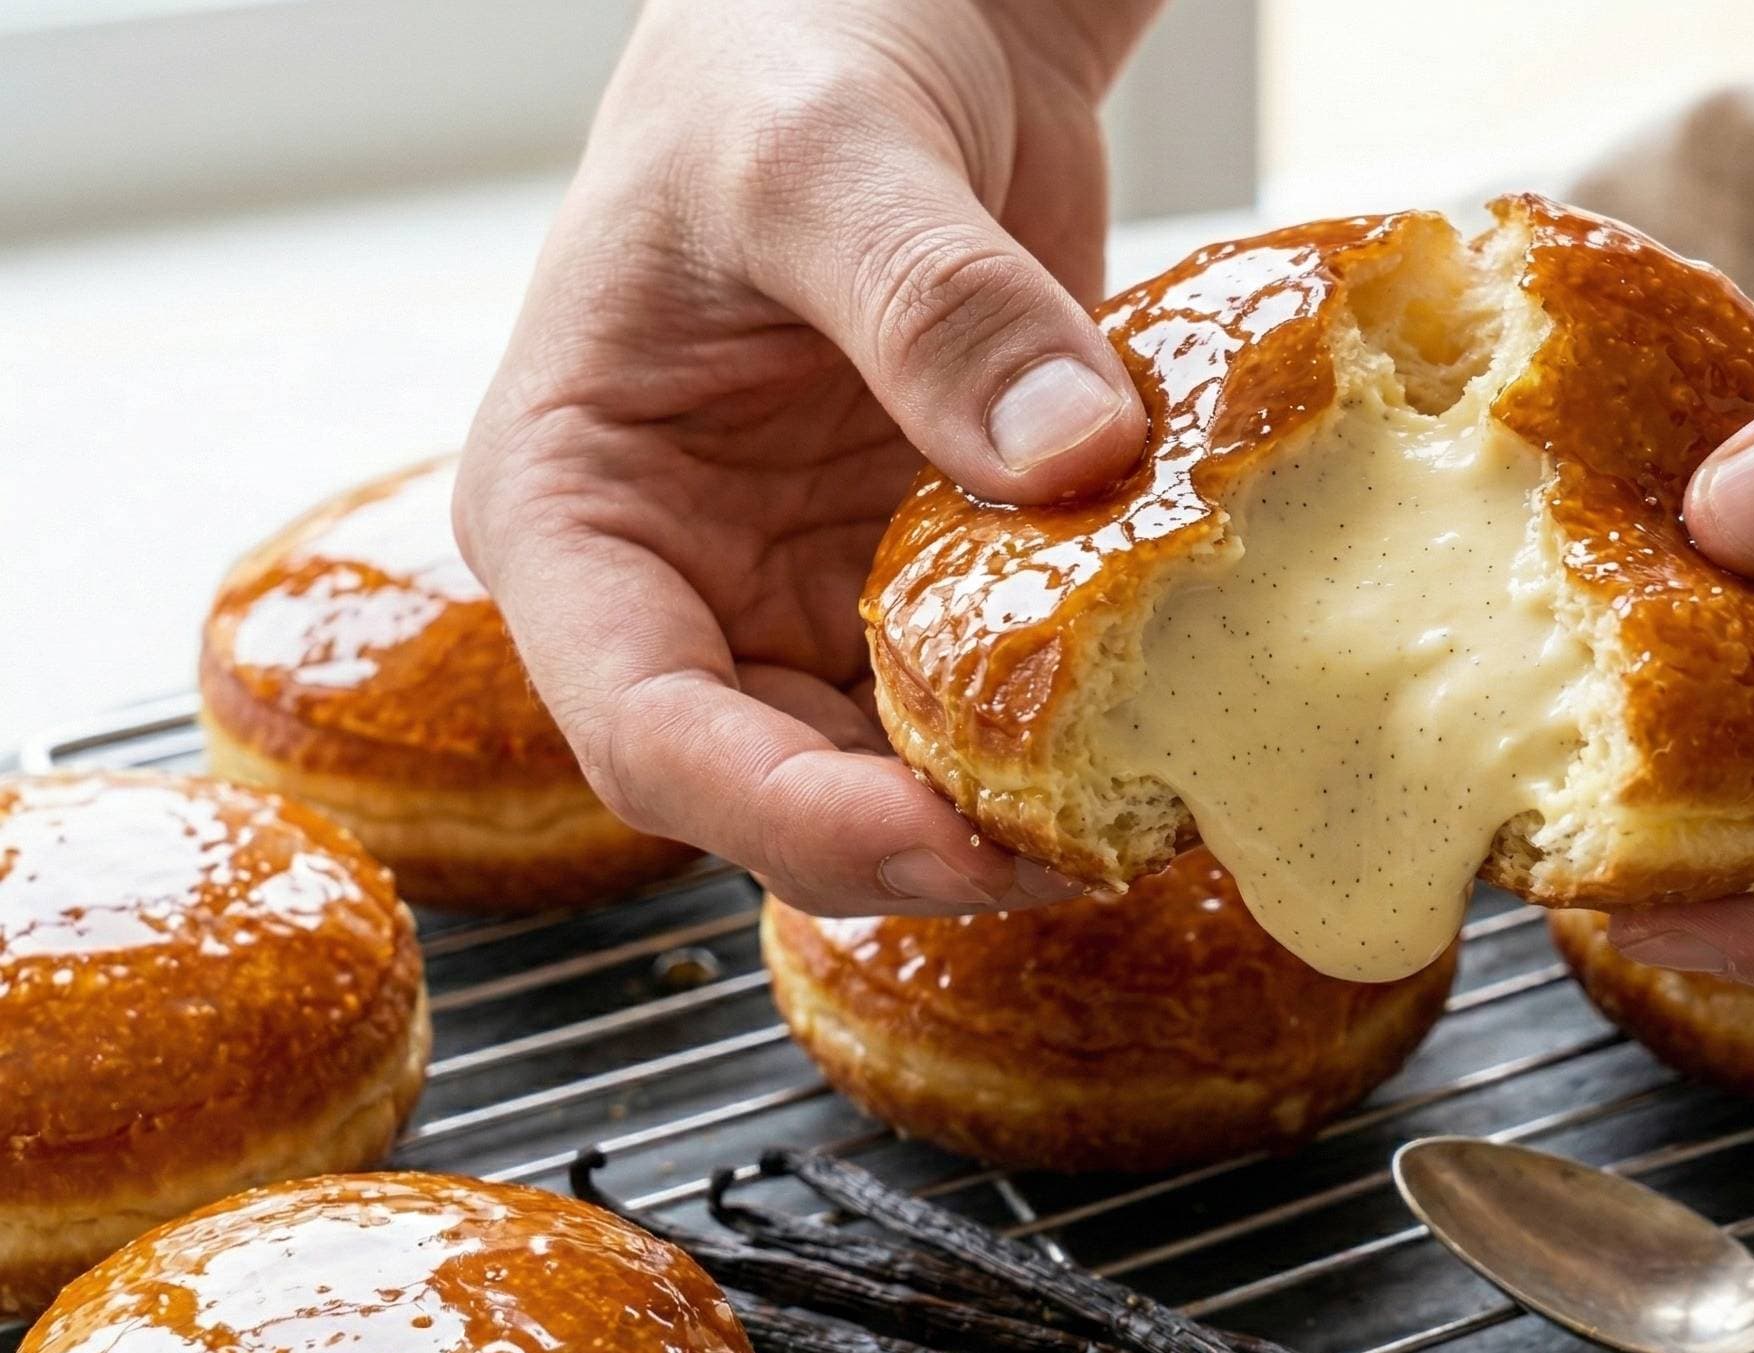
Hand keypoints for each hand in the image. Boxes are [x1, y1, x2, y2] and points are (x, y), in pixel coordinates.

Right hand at [454, 0, 1155, 913]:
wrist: (904, 10)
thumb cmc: (789, 50)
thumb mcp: (830, 155)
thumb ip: (934, 309)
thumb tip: (1072, 459)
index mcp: (575, 511)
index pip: (648, 733)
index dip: (796, 818)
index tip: (952, 843)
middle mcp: (677, 582)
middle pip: (775, 789)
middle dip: (922, 844)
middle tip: (1089, 849)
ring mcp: (801, 587)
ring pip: (887, 769)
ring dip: (1003, 808)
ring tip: (1142, 810)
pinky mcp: (917, 574)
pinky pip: (981, 692)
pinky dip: (1061, 727)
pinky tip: (1159, 733)